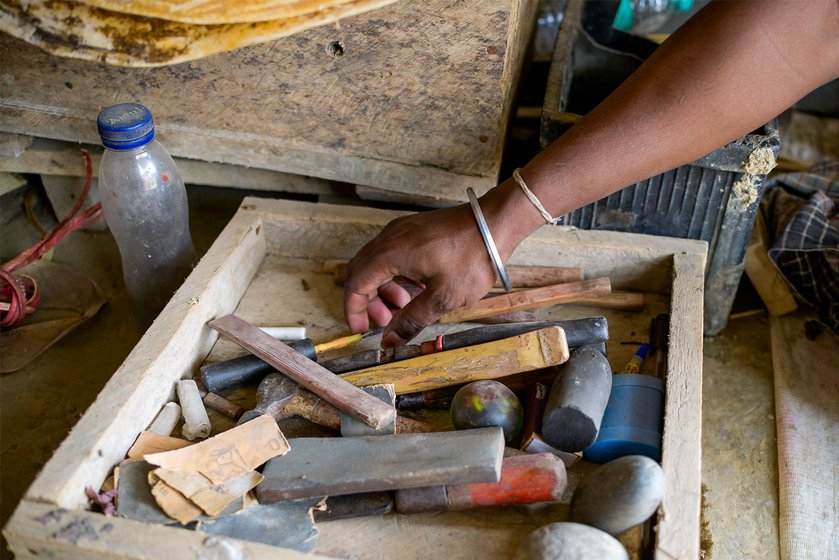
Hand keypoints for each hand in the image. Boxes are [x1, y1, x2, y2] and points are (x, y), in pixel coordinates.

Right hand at [343, 204, 498, 346]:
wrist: (496, 222)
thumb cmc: (473, 256)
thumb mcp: (443, 297)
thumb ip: (412, 320)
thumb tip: (390, 340)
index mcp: (390, 253)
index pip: (355, 285)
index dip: (354, 311)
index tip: (361, 330)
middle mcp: (390, 238)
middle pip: (361, 273)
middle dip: (368, 302)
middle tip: (385, 322)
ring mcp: (402, 231)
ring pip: (377, 264)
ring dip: (383, 289)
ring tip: (404, 308)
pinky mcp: (415, 230)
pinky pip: (392, 255)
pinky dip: (395, 276)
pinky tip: (416, 289)